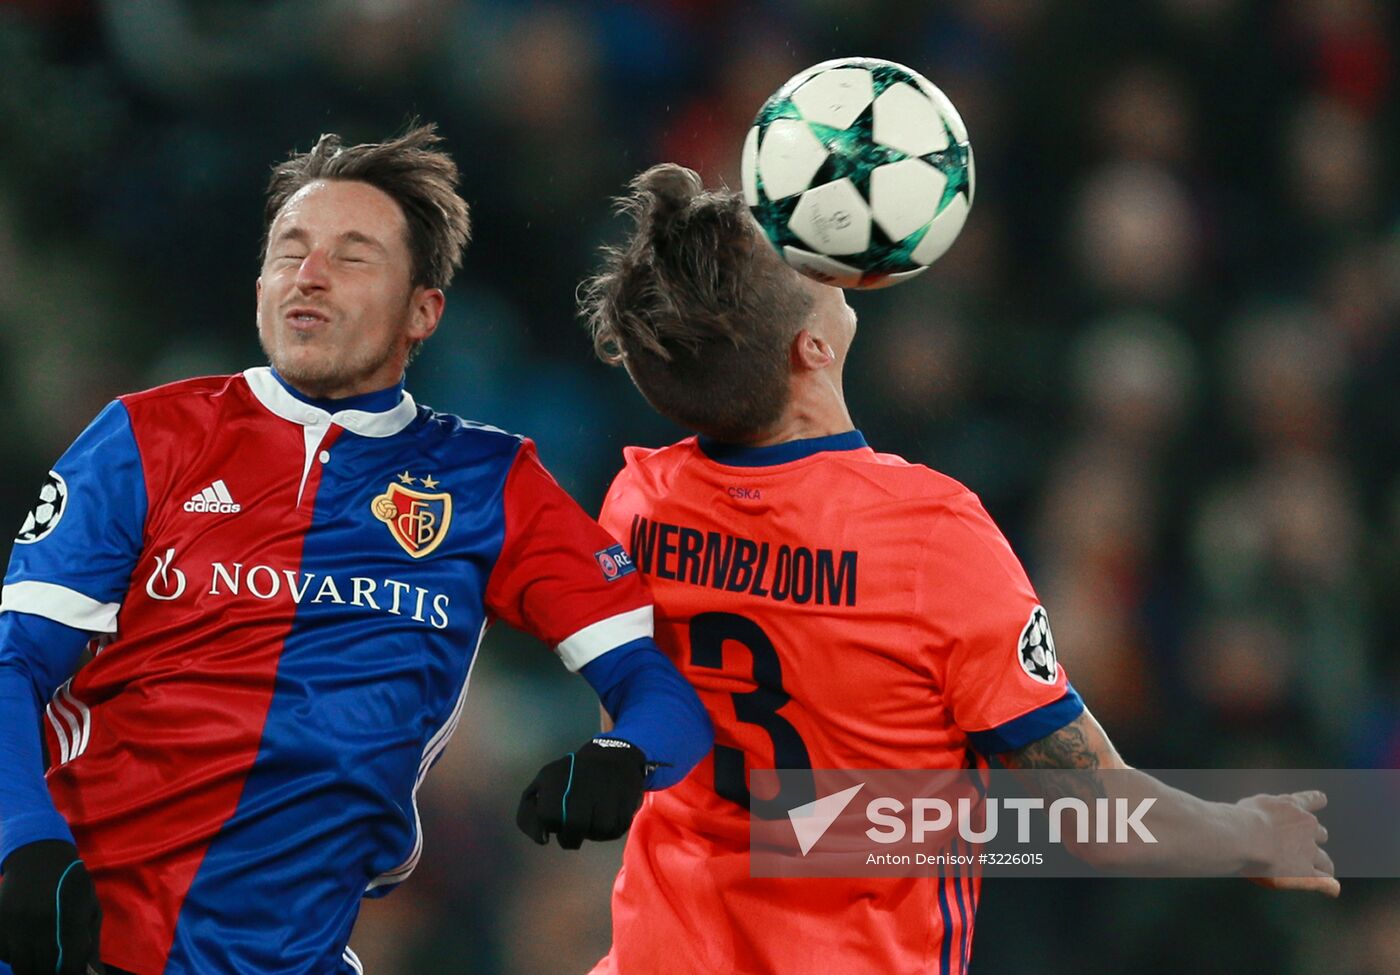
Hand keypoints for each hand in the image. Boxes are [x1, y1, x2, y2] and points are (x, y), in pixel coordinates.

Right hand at [0, 840, 103, 974]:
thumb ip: (90, 944)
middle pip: (40, 970)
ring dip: (31, 965)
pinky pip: (3, 952)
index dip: (70, 974)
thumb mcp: (89, 909)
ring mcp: (15, 923)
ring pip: (20, 964)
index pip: (67, 967)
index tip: (71, 972)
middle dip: (50, 972)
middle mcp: (40, 924)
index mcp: (69, 920)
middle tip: (55, 966)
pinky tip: (24, 941)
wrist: (40, 858)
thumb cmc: (72, 885)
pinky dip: (13, 954)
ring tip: (40, 953)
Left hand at [517, 738, 647, 848]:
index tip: (555, 821)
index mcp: (556, 780)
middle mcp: (581, 785)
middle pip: (573, 829)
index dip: (550, 825)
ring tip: (592, 817)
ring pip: (598, 832)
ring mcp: (606, 792)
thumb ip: (528, 814)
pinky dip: (610, 829)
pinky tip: (608, 814)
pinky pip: (616, 829)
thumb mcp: (543, 784)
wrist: (613, 755)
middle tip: (573, 829)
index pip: (547, 818)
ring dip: (593, 832)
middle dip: (571, 837)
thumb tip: (542, 839)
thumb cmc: (573, 775)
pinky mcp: (626, 799)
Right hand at [1238, 791, 1339, 897]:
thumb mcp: (1252, 804)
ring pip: (1324, 860)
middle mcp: (1306, 828)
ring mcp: (1309, 852)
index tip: (1321, 799)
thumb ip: (1263, 810)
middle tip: (1301, 843)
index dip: (1316, 800)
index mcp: (1291, 807)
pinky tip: (1331, 889)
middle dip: (1313, 837)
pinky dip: (1328, 886)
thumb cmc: (1243, 819)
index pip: (1309, 800)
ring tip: (1321, 869)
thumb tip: (1260, 819)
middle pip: (1319, 833)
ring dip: (1322, 863)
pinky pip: (1324, 882)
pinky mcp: (1306, 874)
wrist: (1247, 838)